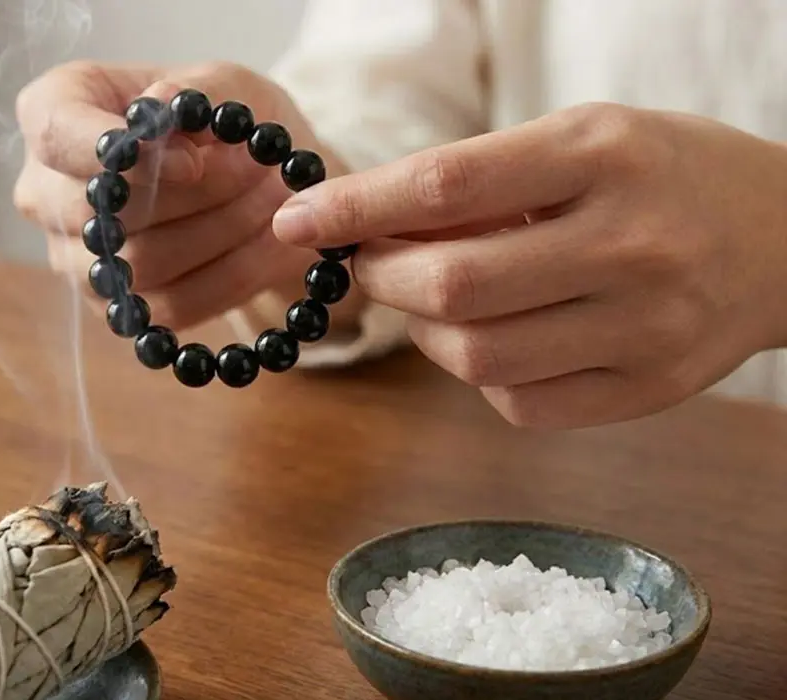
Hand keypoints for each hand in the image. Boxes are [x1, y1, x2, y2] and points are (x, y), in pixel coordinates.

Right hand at [13, 60, 364, 330]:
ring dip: (224, 230)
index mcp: (54, 114)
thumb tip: (160, 106)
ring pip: (143, 262)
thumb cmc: (221, 119)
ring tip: (274, 197)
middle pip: (103, 210)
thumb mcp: (224, 82)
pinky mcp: (118, 306)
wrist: (252, 179)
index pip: (56, 133)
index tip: (191, 160)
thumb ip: (194, 90)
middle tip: (257, 168)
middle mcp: (46, 191)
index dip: (122, 152)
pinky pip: (174, 305)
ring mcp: (76, 257)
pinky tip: (272, 241)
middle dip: (193, 195)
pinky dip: (235, 273)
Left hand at [272, 102, 786, 427]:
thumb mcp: (579, 142)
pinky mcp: (650, 389)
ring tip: (441, 298)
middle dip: (384, 278)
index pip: (446, 184)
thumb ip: (479, 183)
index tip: (298, 219)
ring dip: (425, 331)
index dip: (355, 208)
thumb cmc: (662, 175)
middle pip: (451, 286)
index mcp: (603, 156)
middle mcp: (630, 244)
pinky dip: (482, 374)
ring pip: (476, 357)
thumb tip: (366, 228)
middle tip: (373, 263)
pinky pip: (519, 403)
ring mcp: (646, 327)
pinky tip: (501, 336)